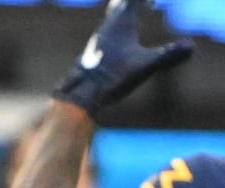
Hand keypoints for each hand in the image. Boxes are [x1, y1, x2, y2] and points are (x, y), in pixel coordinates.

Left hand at [54, 0, 192, 116]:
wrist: (80, 95)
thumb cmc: (111, 78)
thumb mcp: (144, 67)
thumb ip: (167, 55)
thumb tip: (190, 47)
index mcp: (122, 24)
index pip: (135, 0)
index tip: (153, 1)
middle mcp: (109, 27)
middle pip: (122, 3)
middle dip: (135, 1)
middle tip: (147, 3)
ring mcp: (101, 38)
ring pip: (114, 14)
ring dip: (127, 8)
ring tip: (141, 7)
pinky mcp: (96, 50)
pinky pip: (110, 28)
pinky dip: (121, 22)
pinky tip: (123, 35)